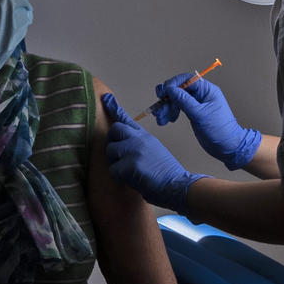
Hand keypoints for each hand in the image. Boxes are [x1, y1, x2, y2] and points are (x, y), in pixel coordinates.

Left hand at [101, 93, 206, 215]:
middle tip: (120, 157)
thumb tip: (123, 149)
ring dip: (116, 164)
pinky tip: (133, 180)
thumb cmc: (166, 174)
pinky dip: (120, 178)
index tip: (105, 97)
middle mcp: (139, 139)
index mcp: (145, 137)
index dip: (114, 108)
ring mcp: (134, 150)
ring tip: (131, 172)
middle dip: (113, 143)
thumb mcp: (155, 151)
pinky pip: (113, 170)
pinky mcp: (130, 165)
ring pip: (110, 151)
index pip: (126, 119)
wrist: (178, 185)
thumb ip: (139, 146)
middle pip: (114, 130)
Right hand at [153, 73, 261, 170]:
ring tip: (161, 119)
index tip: (164, 93)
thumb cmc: (220, 130)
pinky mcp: (192, 112)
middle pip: (179, 89)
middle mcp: (201, 95)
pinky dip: (170, 112)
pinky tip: (167, 120)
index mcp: (207, 90)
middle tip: (159, 109)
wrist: (227, 147)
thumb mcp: (200, 114)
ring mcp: (196, 104)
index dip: (173, 84)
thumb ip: (184, 100)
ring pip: (176, 99)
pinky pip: (177, 107)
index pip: (187, 79)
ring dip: (166, 107)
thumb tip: (171, 89)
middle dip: (167, 98)